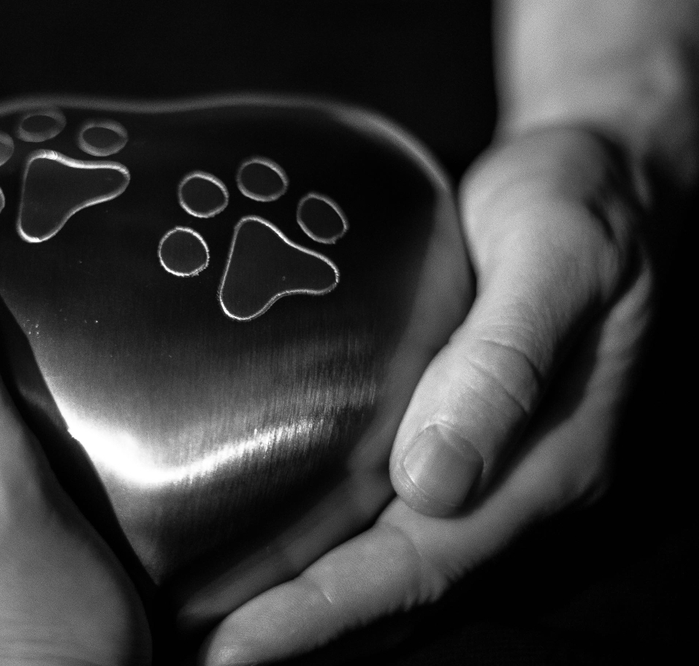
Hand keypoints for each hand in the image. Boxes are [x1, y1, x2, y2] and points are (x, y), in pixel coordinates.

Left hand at [202, 126, 653, 663]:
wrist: (602, 182)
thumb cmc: (579, 210)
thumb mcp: (555, 260)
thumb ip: (503, 364)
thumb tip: (434, 482)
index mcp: (546, 462)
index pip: (420, 566)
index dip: (325, 612)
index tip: (237, 648)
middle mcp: (512, 488)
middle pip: (395, 590)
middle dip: (296, 630)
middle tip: (199, 651)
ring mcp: (487, 471)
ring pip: (389, 570)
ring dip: (304, 606)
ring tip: (214, 623)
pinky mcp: (458, 443)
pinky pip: (388, 521)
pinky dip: (327, 554)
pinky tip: (270, 553)